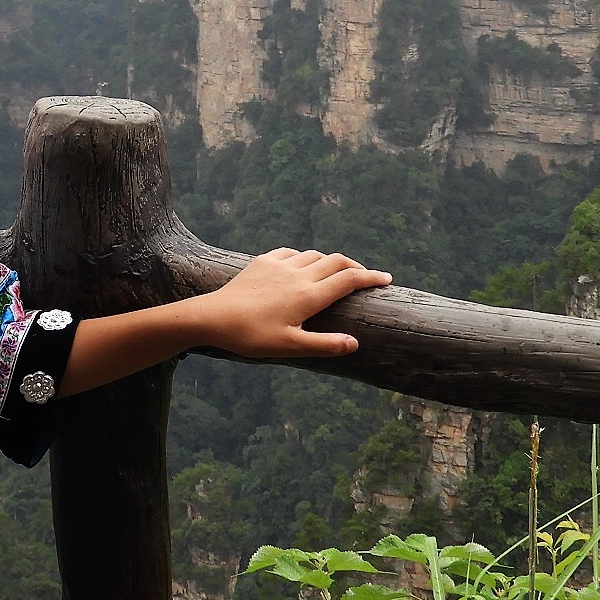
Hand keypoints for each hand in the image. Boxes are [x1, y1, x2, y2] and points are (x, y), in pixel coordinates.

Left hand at [196, 248, 391, 358]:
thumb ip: (325, 345)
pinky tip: (302, 265)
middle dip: (356, 266)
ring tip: (337, 272)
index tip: (386, 279)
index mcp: (309, 295)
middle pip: (336, 261)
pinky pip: (291, 252)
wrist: (213, 317)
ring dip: (331, 261)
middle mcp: (298, 274)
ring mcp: (279, 265)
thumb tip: (355, 343)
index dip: (371, 277)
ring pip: (314, 254)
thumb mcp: (290, 346)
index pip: (349, 280)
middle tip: (367, 276)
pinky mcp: (262, 261)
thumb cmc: (252, 336)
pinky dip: (305, 257)